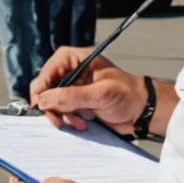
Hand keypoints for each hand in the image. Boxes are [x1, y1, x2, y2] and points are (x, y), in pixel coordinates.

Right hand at [30, 48, 145, 133]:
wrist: (142, 110)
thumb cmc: (126, 94)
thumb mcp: (99, 94)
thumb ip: (71, 96)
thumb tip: (43, 101)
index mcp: (73, 59)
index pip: (46, 73)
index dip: (42, 90)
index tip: (43, 107)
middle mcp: (69, 71)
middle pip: (45, 88)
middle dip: (51, 106)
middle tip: (58, 121)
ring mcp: (72, 87)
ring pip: (51, 102)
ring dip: (61, 115)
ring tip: (77, 123)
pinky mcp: (76, 101)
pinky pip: (61, 111)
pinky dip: (68, 119)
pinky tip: (81, 123)